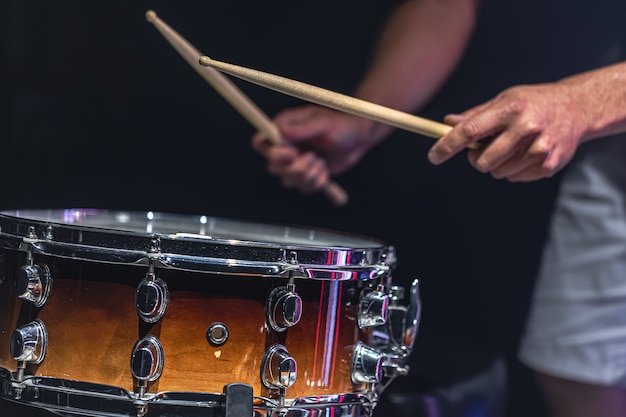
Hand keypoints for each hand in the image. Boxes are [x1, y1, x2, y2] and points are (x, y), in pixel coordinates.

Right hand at [252, 105, 378, 192]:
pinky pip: (303, 188)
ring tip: (322, 162)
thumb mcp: (324, 123)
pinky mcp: (306, 174)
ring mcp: (295, 162)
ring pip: (287, 181)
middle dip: (294, 168)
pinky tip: (326, 171)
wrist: (360, 138)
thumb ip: (303, 128)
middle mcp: (286, 146)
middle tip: (313, 158)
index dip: (272, 152)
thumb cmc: (343, 124)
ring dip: (308, 176)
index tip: (292, 153)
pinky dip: (316, 183)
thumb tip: (282, 131)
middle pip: (272, 166)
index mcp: (284, 128)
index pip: (260, 143)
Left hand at [427, 82, 586, 181]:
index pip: (470, 130)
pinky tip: (526, 152)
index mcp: (510, 108)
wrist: (577, 108)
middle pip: (482, 161)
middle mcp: (526, 127)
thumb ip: (475, 115)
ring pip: (497, 173)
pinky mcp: (548, 164)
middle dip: (475, 159)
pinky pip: (514, 178)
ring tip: (511, 147)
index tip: (433, 156)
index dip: (448, 145)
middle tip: (484, 148)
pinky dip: (513, 169)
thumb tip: (447, 124)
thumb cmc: (533, 103)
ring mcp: (539, 148)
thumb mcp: (504, 100)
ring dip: (496, 164)